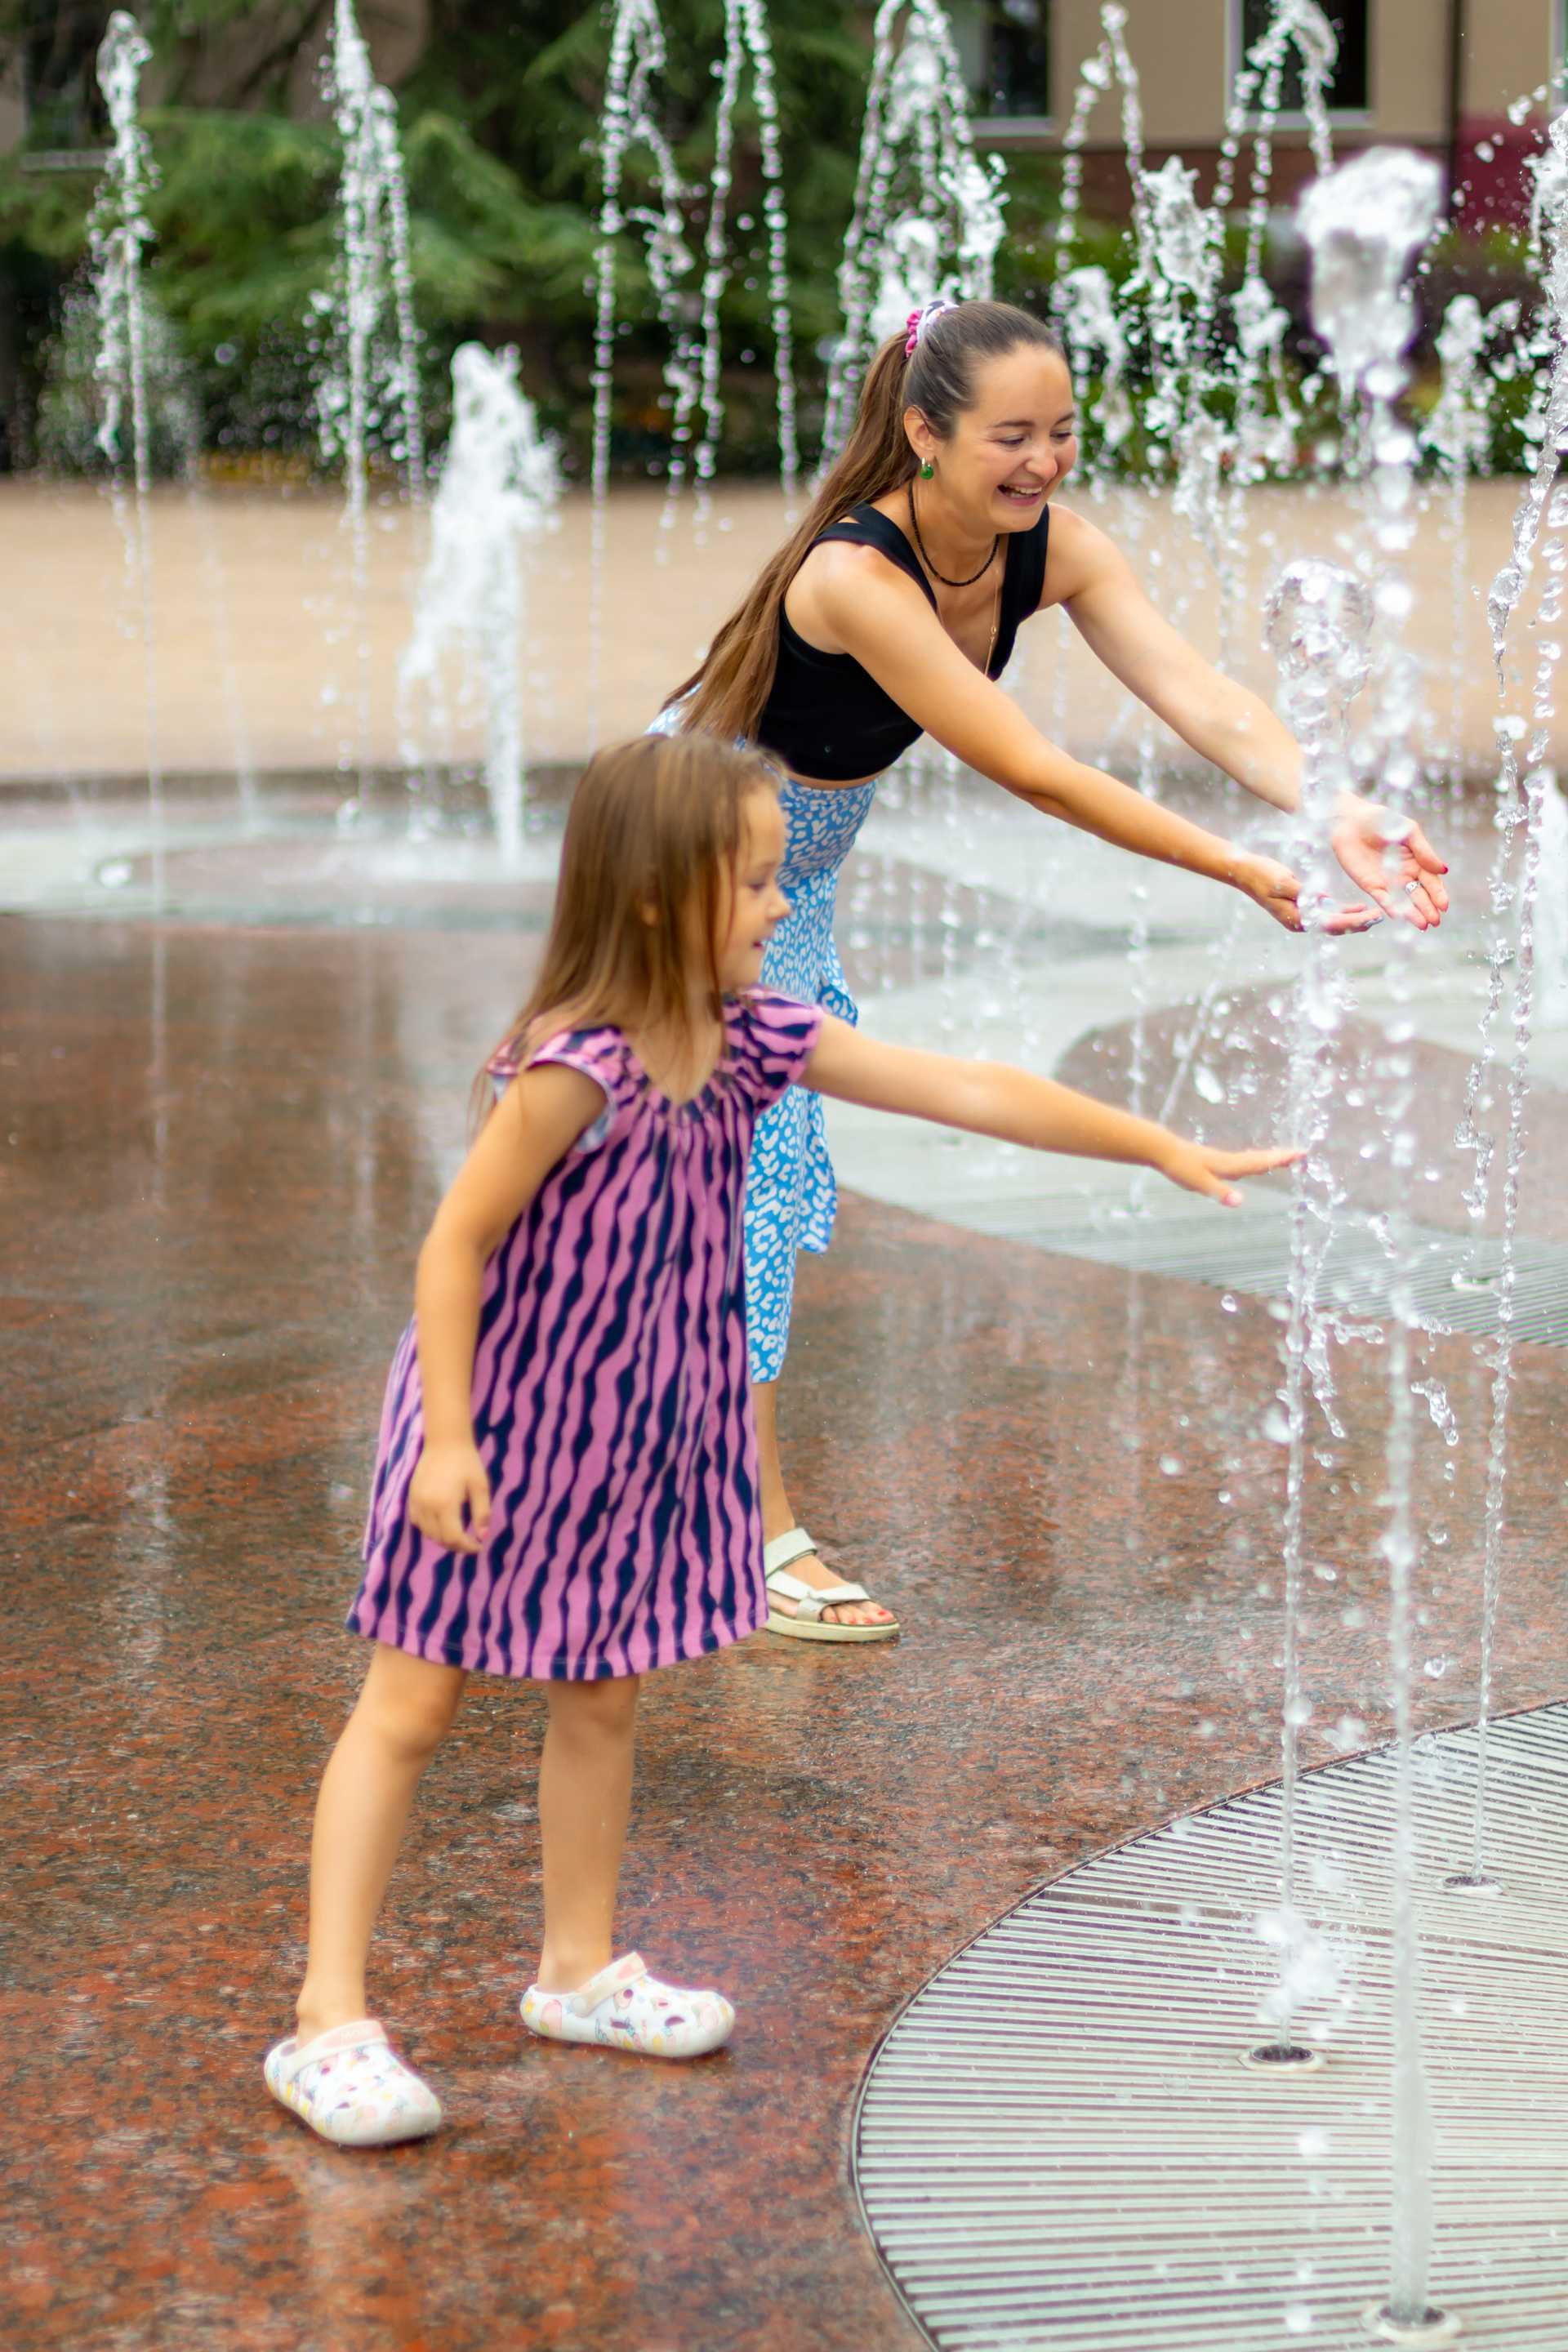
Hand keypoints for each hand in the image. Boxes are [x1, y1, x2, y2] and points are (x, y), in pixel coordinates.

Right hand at [409, 1437, 491, 1553]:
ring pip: (427, 1533)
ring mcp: (416, 1502)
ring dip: (443, 1538)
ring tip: (458, 1534)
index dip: (467, 1547)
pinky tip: (442, 1524)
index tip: (479, 1546)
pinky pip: (417, 1522)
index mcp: (445, 1504)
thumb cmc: (466, 1462)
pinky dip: (429, 1529)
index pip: (454, 1538)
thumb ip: (482, 1513)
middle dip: (457, 1545)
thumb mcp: (480, 1487)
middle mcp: (427, 1506)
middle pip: (439, 1539)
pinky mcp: (411, 1497)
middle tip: (471, 1541)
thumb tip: (482, 1536)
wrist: (445, 1442)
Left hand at [1156, 1139, 1301, 1207]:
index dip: (1280, 1160)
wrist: (1162, 1150)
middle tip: (1301, 1153)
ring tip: (1283, 1158)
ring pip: (1251, 1159)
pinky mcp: (1214, 1162)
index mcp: (1229, 1165)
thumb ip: (1220, 1193)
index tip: (1300, 1154)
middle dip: (1281, 1157)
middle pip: (1259, 1159)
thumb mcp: (1199, 1183)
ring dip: (1269, 1158)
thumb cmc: (1180, 1166)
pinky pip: (1240, 1161)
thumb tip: (1240, 1202)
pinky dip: (1253, 1161)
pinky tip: (1250, 1164)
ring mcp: (1222, 1160)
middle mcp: (1228, 1161)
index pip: (1259, 1163)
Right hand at [1231, 850, 1380, 935]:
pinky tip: (1357, 908)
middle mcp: (1300, 922)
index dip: (1353, 921)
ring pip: (1333, 922)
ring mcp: (1301, 917)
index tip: (1371, 916)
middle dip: (1358, 924)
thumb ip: (1305, 893)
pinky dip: (1342, 911)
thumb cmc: (1263, 875)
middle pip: (1335, 928)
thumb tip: (1325, 900)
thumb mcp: (1284, 882)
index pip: (1330, 924)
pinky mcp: (1302, 909)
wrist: (1245, 872)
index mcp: (1296, 919)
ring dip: (1353, 919)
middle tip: (1380, 917)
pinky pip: (1326, 914)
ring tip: (1373, 914)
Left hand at [1330, 793, 1448, 928]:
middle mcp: (1403, 874)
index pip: (1431, 881)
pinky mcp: (1370, 884)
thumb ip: (1424, 851)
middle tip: (1436, 922)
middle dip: (1428, 908)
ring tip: (1423, 925)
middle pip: (1419, 894)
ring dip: (1413, 913)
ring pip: (1403, 900)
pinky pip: (1382, 898)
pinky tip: (1398, 915)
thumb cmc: (1381, 820)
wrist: (1350, 820)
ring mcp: (1387, 881)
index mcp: (1416, 861)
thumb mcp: (1408, 832)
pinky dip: (1391, 906)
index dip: (1438, 893)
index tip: (1444, 906)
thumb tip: (1444, 870)